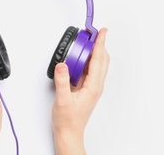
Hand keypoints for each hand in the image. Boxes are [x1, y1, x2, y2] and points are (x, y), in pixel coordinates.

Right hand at [52, 28, 109, 154]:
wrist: (69, 132)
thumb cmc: (68, 120)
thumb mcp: (62, 100)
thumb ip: (62, 81)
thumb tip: (63, 65)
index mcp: (93, 86)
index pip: (98, 60)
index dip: (100, 44)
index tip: (102, 31)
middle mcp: (95, 85)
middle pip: (101, 59)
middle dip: (99, 44)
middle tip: (92, 32)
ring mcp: (91, 86)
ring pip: (96, 63)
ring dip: (93, 50)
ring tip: (86, 40)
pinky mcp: (86, 87)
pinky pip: (89, 69)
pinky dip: (86, 59)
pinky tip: (79, 56)